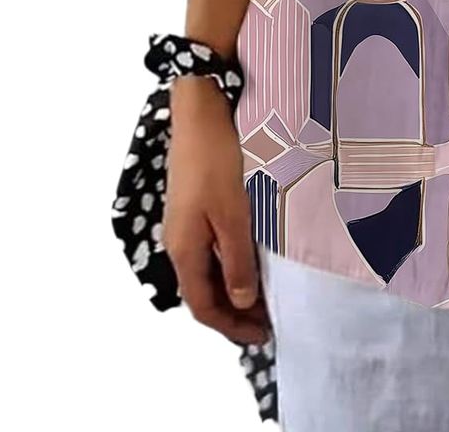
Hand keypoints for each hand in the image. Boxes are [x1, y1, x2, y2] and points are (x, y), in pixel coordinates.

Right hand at [164, 76, 269, 344]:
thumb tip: (239, 303)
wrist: (200, 113)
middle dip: (234, 314)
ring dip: (233, 290)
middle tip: (268, 322)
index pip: (204, 307)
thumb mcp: (232, 214)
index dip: (232, 328)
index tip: (264, 336)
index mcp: (184, 250)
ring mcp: (185, 225)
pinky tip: (251, 260)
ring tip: (264, 297)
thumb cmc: (216, 160)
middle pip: (204, 293)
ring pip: (207, 272)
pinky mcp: (194, 208)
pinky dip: (230, 266)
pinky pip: (210, 251)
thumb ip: (236, 260)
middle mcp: (179, 243)